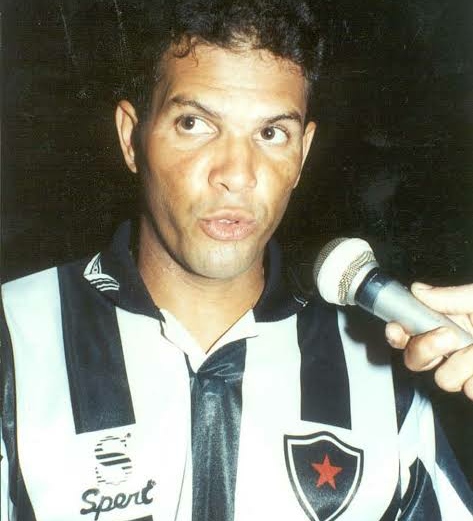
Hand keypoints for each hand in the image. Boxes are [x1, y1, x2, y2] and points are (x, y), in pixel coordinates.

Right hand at [385, 282, 472, 399]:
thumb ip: (450, 297)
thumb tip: (417, 290)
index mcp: (448, 323)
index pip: (410, 332)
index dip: (397, 333)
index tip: (395, 329)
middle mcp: (453, 348)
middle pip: (415, 360)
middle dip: (427, 348)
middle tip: (450, 336)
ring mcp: (464, 370)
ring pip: (444, 379)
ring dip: (465, 364)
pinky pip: (469, 390)